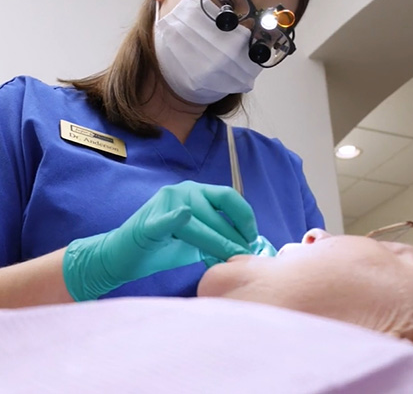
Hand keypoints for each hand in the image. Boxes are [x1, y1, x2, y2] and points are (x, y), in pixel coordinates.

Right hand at [63, 181, 258, 300]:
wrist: (122, 256)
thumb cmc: (161, 247)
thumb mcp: (194, 241)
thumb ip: (216, 238)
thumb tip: (245, 250)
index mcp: (194, 192)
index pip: (228, 197)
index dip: (245, 216)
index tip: (252, 237)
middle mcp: (182, 191)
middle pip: (217, 212)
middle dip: (234, 236)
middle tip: (245, 255)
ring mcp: (165, 203)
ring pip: (200, 221)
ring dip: (218, 241)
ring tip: (231, 258)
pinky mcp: (149, 222)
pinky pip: (167, 220)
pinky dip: (176, 218)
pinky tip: (185, 216)